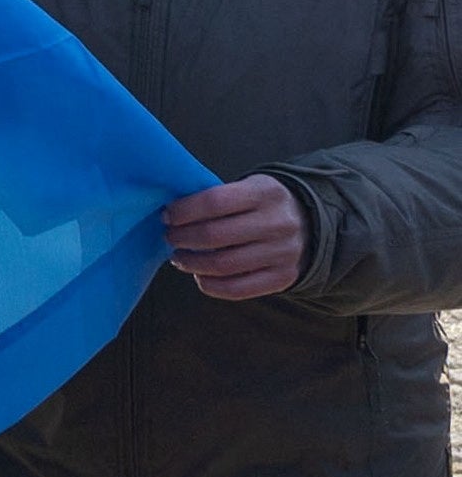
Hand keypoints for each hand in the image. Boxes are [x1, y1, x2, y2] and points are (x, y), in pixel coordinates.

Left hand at [164, 175, 306, 299]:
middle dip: (182, 238)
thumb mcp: (247, 188)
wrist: (309, 224)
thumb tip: (171, 214)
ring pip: (224, 265)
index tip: (167, 217)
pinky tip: (199, 276)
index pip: (213, 202)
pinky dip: (211, 286)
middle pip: (215, 235)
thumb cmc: (261, 205)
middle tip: (170, 238)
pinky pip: (239, 289)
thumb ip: (216, 197)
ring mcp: (283, 252)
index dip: (183, 211)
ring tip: (179, 258)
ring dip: (192, 263)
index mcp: (264, 193)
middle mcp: (278, 223)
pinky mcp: (284, 277)